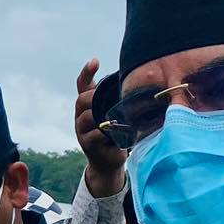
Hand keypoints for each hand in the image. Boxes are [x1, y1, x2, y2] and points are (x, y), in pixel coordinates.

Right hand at [74, 58, 126, 198]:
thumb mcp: (118, 115)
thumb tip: (143, 81)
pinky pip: (93, 135)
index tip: (95, 61)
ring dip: (100, 116)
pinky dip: (105, 134)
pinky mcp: (87, 144)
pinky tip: (115, 133)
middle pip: (81, 99)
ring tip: (114, 116)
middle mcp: (81, 115)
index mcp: (88, 105)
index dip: (86, 72)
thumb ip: (121, 100)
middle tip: (110, 98)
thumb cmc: (117, 133)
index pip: (82, 84)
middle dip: (94, 97)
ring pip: (86, 117)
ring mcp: (81, 130)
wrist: (109, 162)